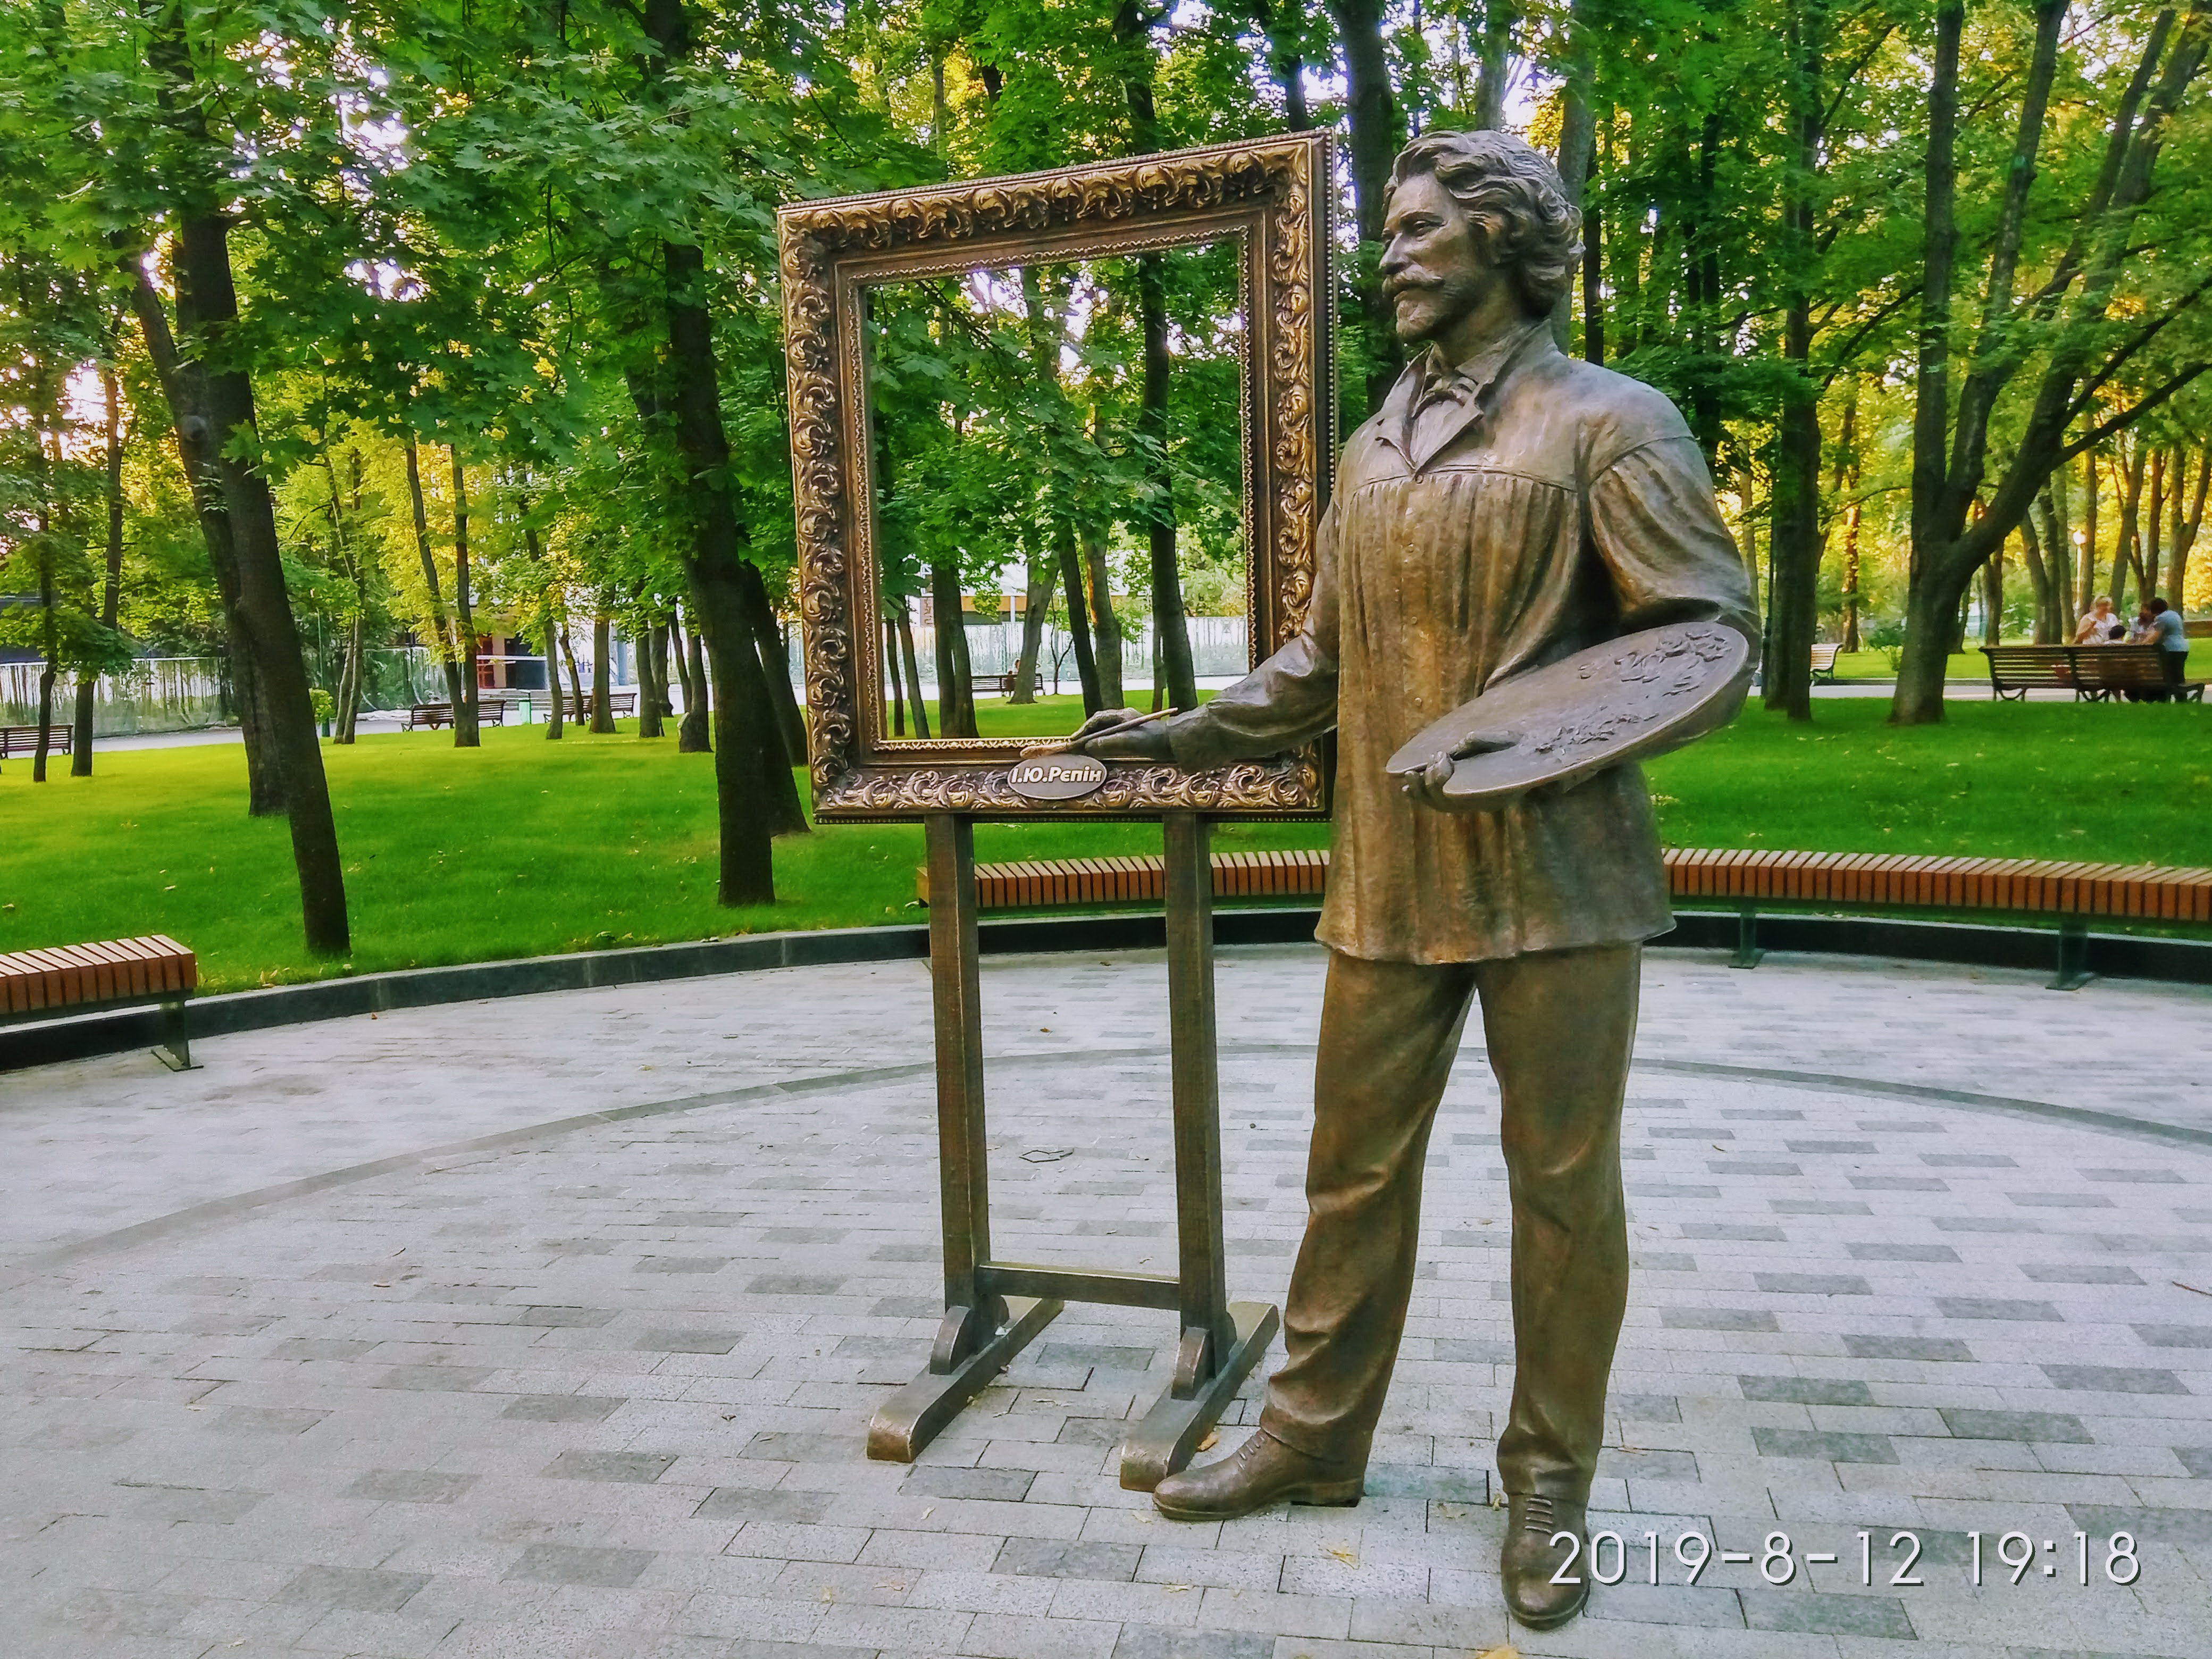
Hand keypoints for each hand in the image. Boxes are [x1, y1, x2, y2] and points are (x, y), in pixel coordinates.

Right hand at [1065, 707, 1174, 760]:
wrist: (1174, 743)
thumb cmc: (1153, 740)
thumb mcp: (1128, 742)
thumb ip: (1108, 743)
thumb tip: (1088, 745)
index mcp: (1121, 716)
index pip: (1097, 720)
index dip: (1083, 730)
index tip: (1074, 740)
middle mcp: (1123, 718)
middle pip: (1099, 725)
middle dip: (1086, 735)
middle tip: (1074, 746)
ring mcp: (1127, 726)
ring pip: (1105, 731)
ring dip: (1093, 740)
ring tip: (1082, 750)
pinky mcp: (1132, 735)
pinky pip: (1112, 738)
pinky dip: (1102, 744)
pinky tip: (1098, 752)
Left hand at [1388, 731, 1513, 812]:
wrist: (1530, 753)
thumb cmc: (1519, 745)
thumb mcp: (1508, 739)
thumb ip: (1487, 740)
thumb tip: (1463, 742)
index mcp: (1495, 793)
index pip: (1459, 796)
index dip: (1441, 778)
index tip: (1442, 754)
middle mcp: (1483, 804)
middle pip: (1446, 804)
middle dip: (1432, 779)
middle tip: (1436, 755)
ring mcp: (1474, 803)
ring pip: (1440, 806)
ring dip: (1421, 791)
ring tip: (1410, 774)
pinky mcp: (1466, 797)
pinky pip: (1440, 803)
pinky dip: (1421, 796)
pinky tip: (1407, 789)